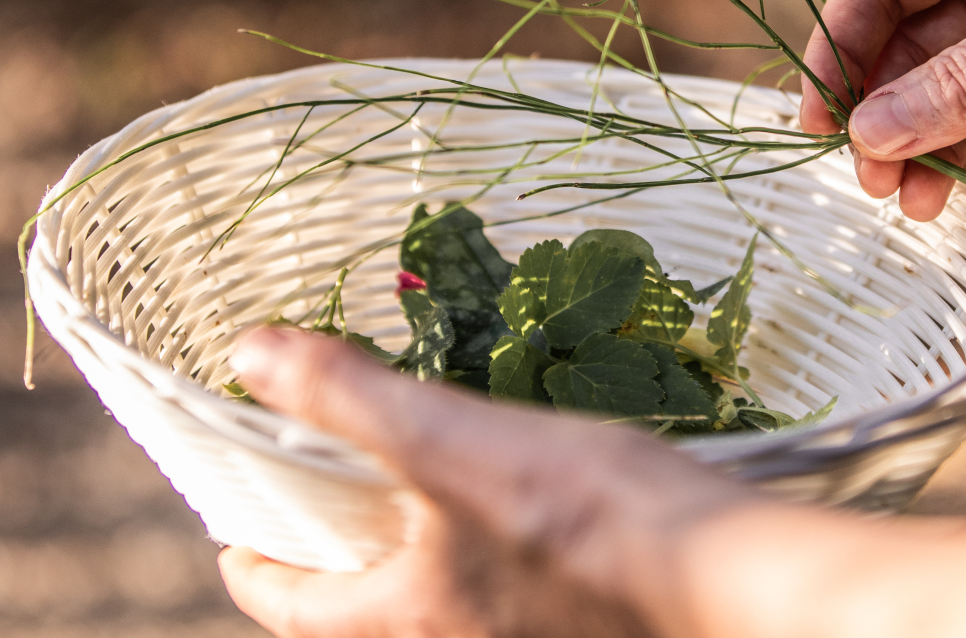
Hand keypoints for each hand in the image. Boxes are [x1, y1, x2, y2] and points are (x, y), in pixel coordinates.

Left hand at [216, 328, 761, 637]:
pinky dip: (485, 552)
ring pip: (439, 602)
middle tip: (327, 492)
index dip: (252, 564)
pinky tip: (523, 501)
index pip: (290, 606)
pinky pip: (508, 594)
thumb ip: (348, 399)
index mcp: (405, 618)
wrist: (730, 579)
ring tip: (421, 483)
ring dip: (416, 551)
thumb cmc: (590, 517)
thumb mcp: (451, 441)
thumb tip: (250, 354)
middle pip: (363, 610)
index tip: (235, 532)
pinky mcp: (582, 625)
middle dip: (339, 554)